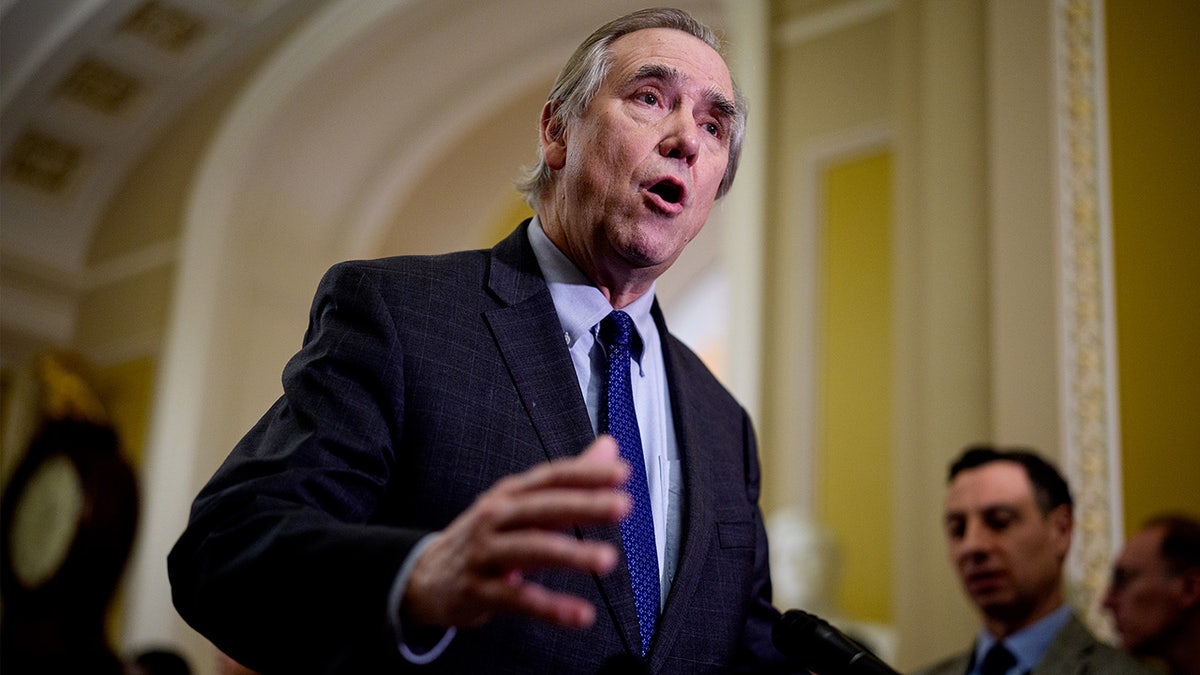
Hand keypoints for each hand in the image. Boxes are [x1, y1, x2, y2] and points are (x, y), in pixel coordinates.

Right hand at [403, 435, 631, 629]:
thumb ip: (569, 481)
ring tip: (607, 559)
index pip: (551, 477)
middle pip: (543, 507)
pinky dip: (551, 608)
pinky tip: (581, 614)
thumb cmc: (484, 536)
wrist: (426, 576)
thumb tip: (610, 447)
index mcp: (510, 493)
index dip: (586, 473)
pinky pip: (519, 600)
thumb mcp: (520, 503)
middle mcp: (495, 517)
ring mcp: (485, 553)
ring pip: (531, 550)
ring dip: (571, 554)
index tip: (622, 473)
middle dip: (584, 505)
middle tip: (622, 505)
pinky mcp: (479, 590)